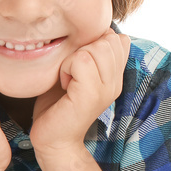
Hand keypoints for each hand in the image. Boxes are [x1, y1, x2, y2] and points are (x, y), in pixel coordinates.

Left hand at [30, 27, 130, 159]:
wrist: (53, 141)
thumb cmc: (57, 106)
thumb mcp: (73, 73)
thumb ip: (86, 53)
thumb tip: (90, 29)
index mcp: (115, 76)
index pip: (117, 39)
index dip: (93, 44)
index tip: (78, 67)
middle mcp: (116, 82)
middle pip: (108, 39)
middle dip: (82, 49)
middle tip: (70, 74)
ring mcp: (106, 89)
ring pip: (95, 48)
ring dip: (72, 59)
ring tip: (67, 80)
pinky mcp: (90, 96)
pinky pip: (81, 60)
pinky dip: (66, 68)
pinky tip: (63, 86)